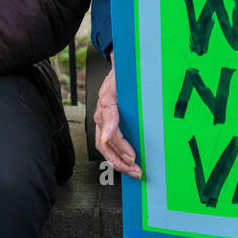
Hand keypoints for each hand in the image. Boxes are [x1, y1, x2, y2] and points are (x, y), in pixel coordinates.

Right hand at [93, 56, 140, 179]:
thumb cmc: (124, 74)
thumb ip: (129, 92)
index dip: (113, 136)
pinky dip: (117, 156)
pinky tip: (128, 163)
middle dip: (119, 159)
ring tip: (133, 171)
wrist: (120, 66)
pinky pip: (108, 144)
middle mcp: (102, 113)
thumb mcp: (127, 80)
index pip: (108, 119)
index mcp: (108, 101)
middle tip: (135, 169)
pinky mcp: (106, 124)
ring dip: (118, 162)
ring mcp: (102, 120)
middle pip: (105, 142)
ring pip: (105, 146)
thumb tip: (129, 111)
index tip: (122, 150)